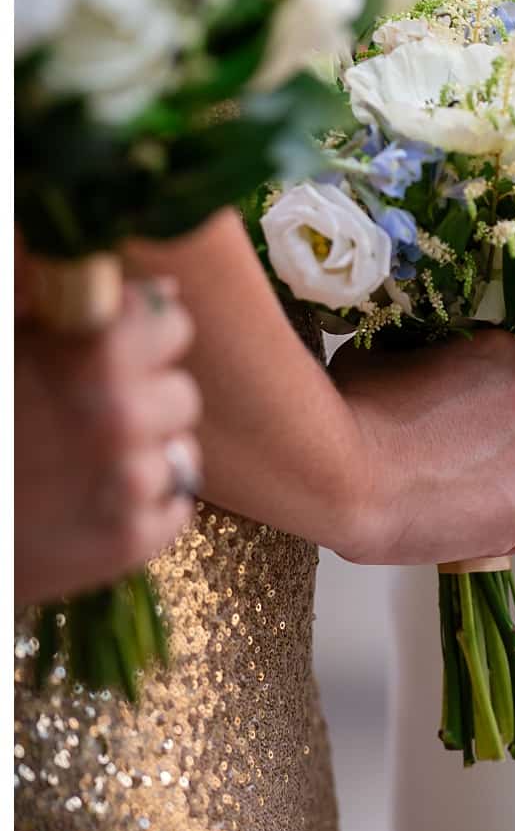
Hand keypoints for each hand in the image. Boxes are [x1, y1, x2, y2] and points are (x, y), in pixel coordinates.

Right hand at [15, 278, 201, 602]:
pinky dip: (138, 509)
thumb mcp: (6, 345)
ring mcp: (129, 482)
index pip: (171, 325)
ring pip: (178, 453)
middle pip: (182, 393)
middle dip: (142, 401)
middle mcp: (121, 415)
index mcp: (92, 353)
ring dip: (139, 457)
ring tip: (73, 466)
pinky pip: (172, 506)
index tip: (109, 355)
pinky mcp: (131, 540)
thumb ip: (68, 305)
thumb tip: (163, 290)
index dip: (140, 338)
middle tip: (82, 419)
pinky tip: (82, 506)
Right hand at [326, 330, 514, 563]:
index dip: (495, 400)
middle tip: (464, 456)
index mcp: (506, 354)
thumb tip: (423, 362)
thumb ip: (424, 354)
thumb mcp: (385, 353)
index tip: (466, 418)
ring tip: (452, 494)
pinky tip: (464, 523)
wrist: (338, 476)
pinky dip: (505, 529)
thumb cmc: (350, 410)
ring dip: (506, 483)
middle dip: (512, 438)